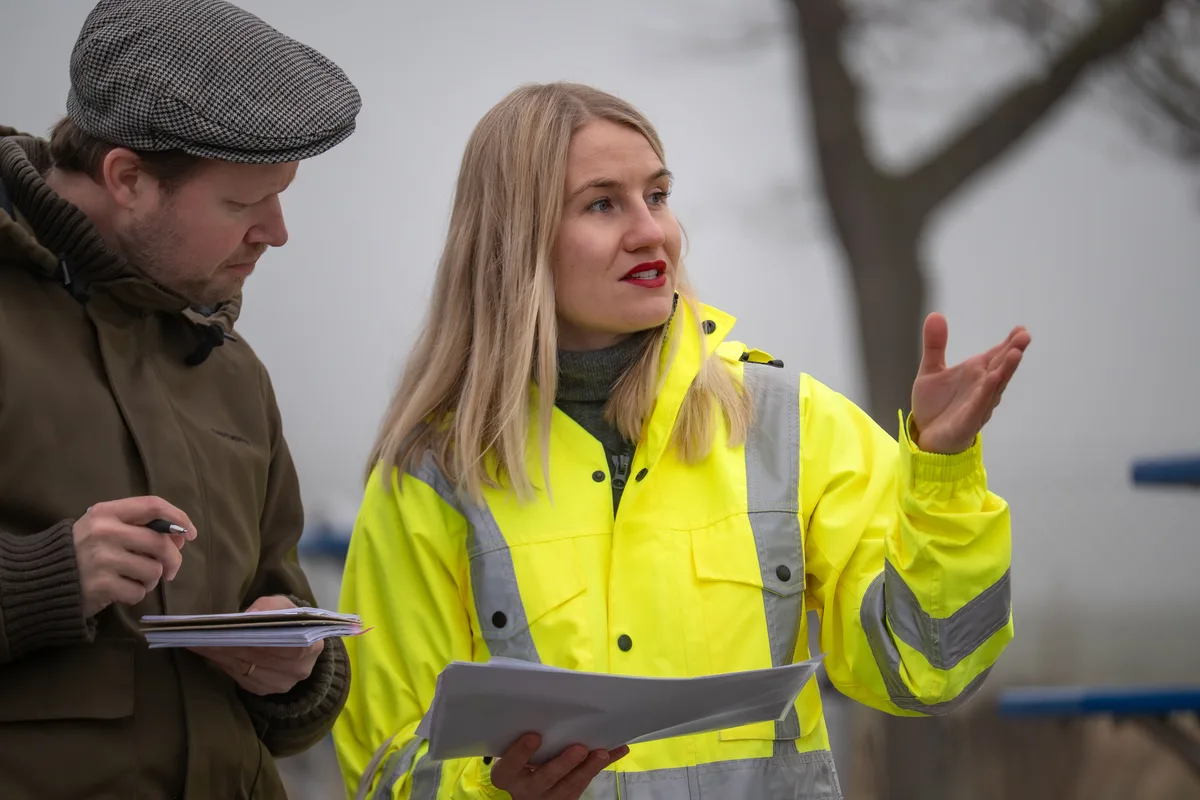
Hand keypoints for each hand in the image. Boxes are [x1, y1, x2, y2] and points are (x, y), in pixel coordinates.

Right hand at [74, 496, 196, 617]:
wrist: (40, 580)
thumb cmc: (81, 551)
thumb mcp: (102, 527)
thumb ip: (137, 526)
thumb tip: (180, 536)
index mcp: (106, 512)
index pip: (153, 506)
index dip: (179, 518)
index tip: (190, 534)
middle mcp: (105, 532)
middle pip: (160, 543)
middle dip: (174, 558)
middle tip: (171, 569)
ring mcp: (102, 559)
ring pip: (154, 570)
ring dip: (152, 579)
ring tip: (136, 579)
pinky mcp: (101, 585)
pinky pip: (139, 592)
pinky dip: (137, 594)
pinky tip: (122, 591)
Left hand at [188, 595, 323, 695]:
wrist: (298, 643)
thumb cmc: (288, 619)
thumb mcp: (283, 605)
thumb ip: (269, 607)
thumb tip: (249, 617)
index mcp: (311, 646)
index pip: (281, 643)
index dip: (254, 636)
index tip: (228, 629)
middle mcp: (298, 670)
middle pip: (258, 657)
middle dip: (229, 644)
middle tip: (201, 633)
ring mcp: (280, 684)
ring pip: (244, 668)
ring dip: (219, 655)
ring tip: (199, 641)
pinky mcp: (263, 690)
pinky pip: (239, 677)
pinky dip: (222, 663)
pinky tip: (209, 652)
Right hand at [490, 733, 628, 799]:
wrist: (522, 793)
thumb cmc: (517, 763)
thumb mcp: (510, 753)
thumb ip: (520, 737)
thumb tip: (542, 708)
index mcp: (507, 774)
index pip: (511, 764)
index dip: (521, 752)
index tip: (534, 736)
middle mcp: (526, 789)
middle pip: (545, 777)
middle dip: (564, 764)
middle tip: (579, 749)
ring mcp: (547, 797)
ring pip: (569, 785)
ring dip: (588, 768)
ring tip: (602, 753)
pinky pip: (583, 784)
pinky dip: (598, 767)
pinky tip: (614, 753)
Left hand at [910, 313, 1030, 453]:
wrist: (927, 437)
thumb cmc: (936, 405)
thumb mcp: (931, 370)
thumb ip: (935, 344)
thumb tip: (935, 315)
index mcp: (975, 373)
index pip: (996, 355)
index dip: (1008, 343)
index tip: (1021, 329)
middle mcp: (982, 387)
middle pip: (1000, 368)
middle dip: (1012, 353)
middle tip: (1024, 336)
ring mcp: (977, 405)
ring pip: (994, 387)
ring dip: (1004, 371)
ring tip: (1015, 354)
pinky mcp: (968, 422)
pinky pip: (978, 406)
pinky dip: (985, 394)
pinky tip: (992, 381)